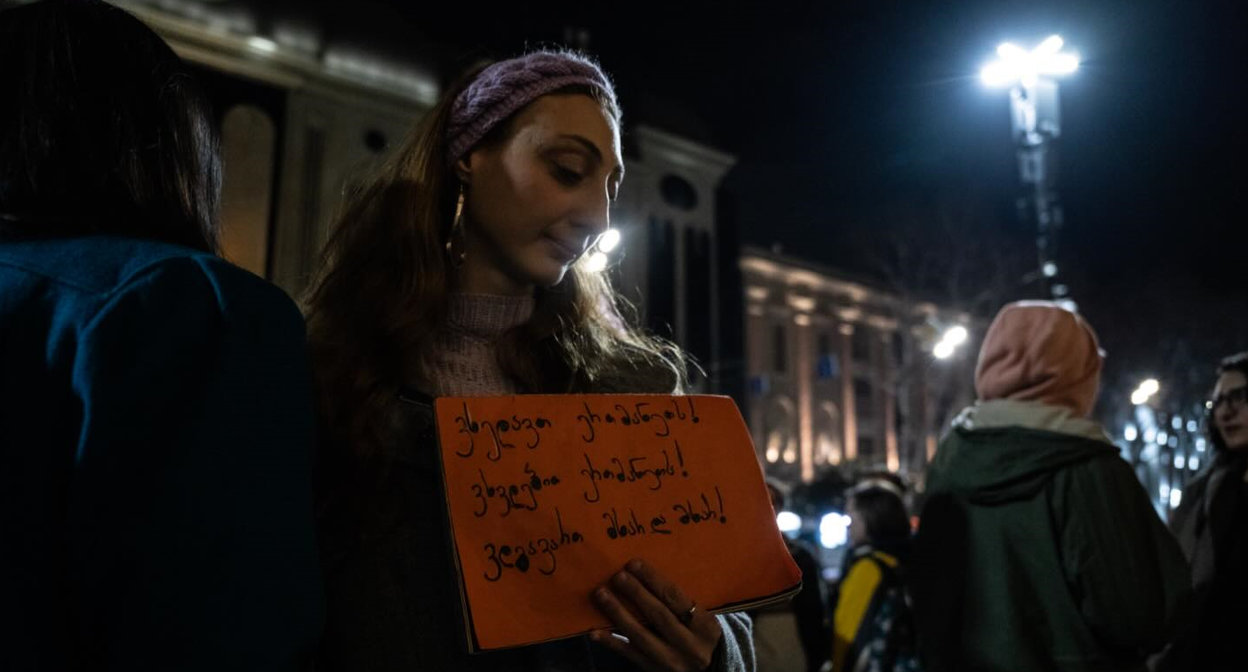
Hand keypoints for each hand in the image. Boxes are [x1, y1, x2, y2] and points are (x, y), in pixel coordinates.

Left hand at [589, 558, 722, 671]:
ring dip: (618, 613)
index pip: (676, 598)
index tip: (634, 563)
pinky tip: (595, 631)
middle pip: (658, 615)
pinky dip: (611, 642)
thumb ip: (682, 603)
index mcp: (705, 626)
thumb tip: (646, 573)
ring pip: (641, 635)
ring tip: (601, 594)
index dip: (653, 580)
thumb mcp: (702, 619)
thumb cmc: (702, 635)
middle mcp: (689, 645)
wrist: (712, 670)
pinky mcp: (654, 670)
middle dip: (635, 593)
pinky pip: (630, 655)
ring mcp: (671, 661)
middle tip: (617, 575)